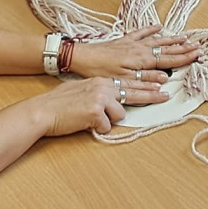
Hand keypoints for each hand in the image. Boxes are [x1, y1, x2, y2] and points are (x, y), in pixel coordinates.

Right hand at [21, 76, 166, 135]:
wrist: (42, 111)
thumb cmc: (57, 104)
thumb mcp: (81, 91)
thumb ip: (98, 93)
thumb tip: (110, 102)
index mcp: (100, 80)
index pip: (127, 82)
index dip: (144, 86)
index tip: (158, 86)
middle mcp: (102, 86)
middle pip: (132, 92)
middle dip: (151, 95)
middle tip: (165, 96)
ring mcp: (100, 97)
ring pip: (119, 114)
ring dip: (106, 120)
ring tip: (88, 118)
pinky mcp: (96, 111)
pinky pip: (105, 126)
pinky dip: (95, 128)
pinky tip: (83, 123)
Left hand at [67, 24, 199, 78]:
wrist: (82, 56)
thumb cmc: (101, 70)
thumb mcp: (123, 80)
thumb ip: (145, 80)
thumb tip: (164, 80)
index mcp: (142, 60)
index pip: (168, 59)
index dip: (184, 58)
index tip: (198, 54)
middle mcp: (140, 49)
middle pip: (166, 48)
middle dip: (183, 48)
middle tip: (198, 46)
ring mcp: (132, 43)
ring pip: (157, 40)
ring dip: (171, 38)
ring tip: (185, 36)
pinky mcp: (124, 40)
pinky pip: (141, 33)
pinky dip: (150, 29)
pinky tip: (158, 26)